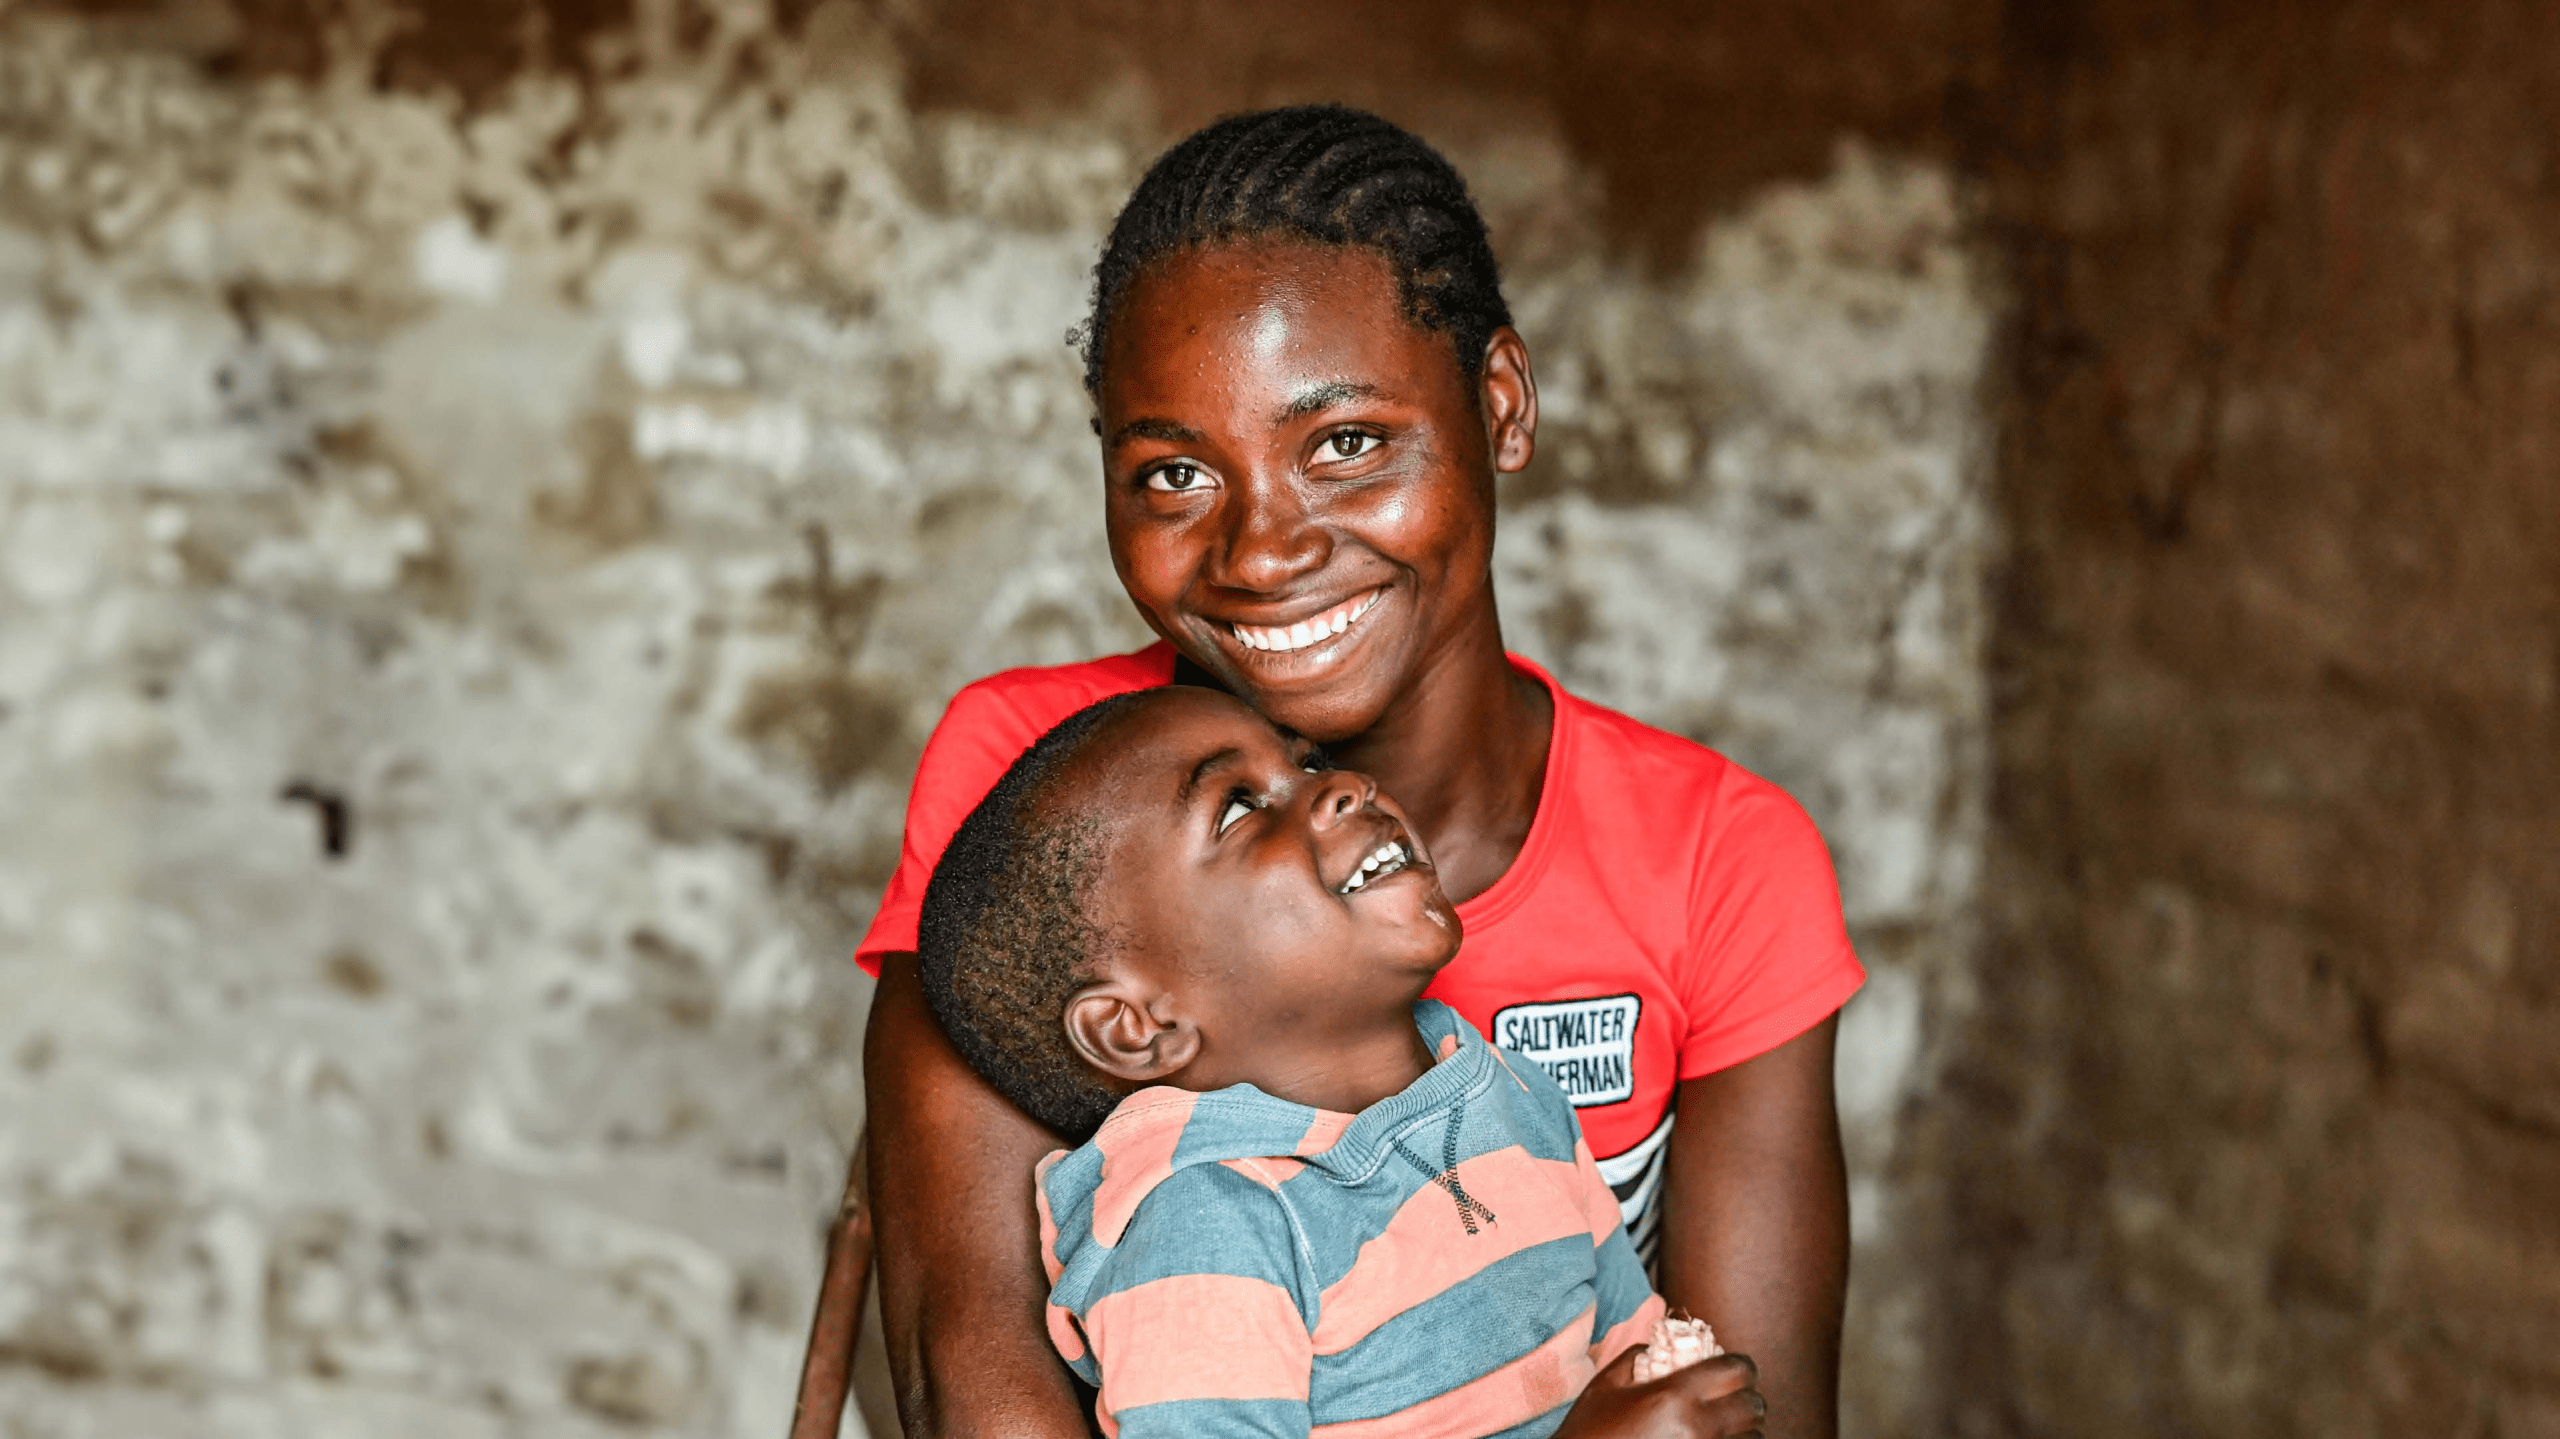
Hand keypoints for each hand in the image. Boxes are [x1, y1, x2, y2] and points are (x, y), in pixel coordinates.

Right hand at [1554, 1344, 1767, 1438]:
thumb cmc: (1589, 1433)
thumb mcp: (1606, 1387)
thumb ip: (1636, 1359)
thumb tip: (1661, 1346)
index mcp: (1674, 1395)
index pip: (1735, 1371)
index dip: (1743, 1367)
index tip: (1739, 1370)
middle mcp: (1697, 1427)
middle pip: (1753, 1407)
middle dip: (1748, 1400)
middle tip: (1736, 1400)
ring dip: (1745, 1431)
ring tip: (1728, 1428)